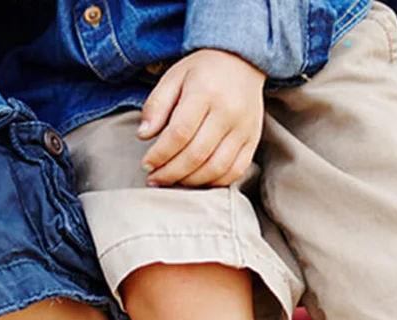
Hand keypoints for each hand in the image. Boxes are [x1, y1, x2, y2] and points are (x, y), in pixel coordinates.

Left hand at [138, 49, 265, 187]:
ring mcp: (244, 128)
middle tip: (154, 178)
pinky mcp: (253, 140)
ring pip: (215, 168)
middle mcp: (228, 112)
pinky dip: (213, 182)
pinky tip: (196, 179)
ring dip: (189, 181)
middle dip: (170, 173)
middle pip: (196, 155)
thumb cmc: (202, 72)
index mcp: (205, 92)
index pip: (179, 134)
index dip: (160, 154)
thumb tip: (143, 135)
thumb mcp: (174, 77)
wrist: (242, 61)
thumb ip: (156, 105)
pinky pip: (234, 172)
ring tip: (172, 181)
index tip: (146, 164)